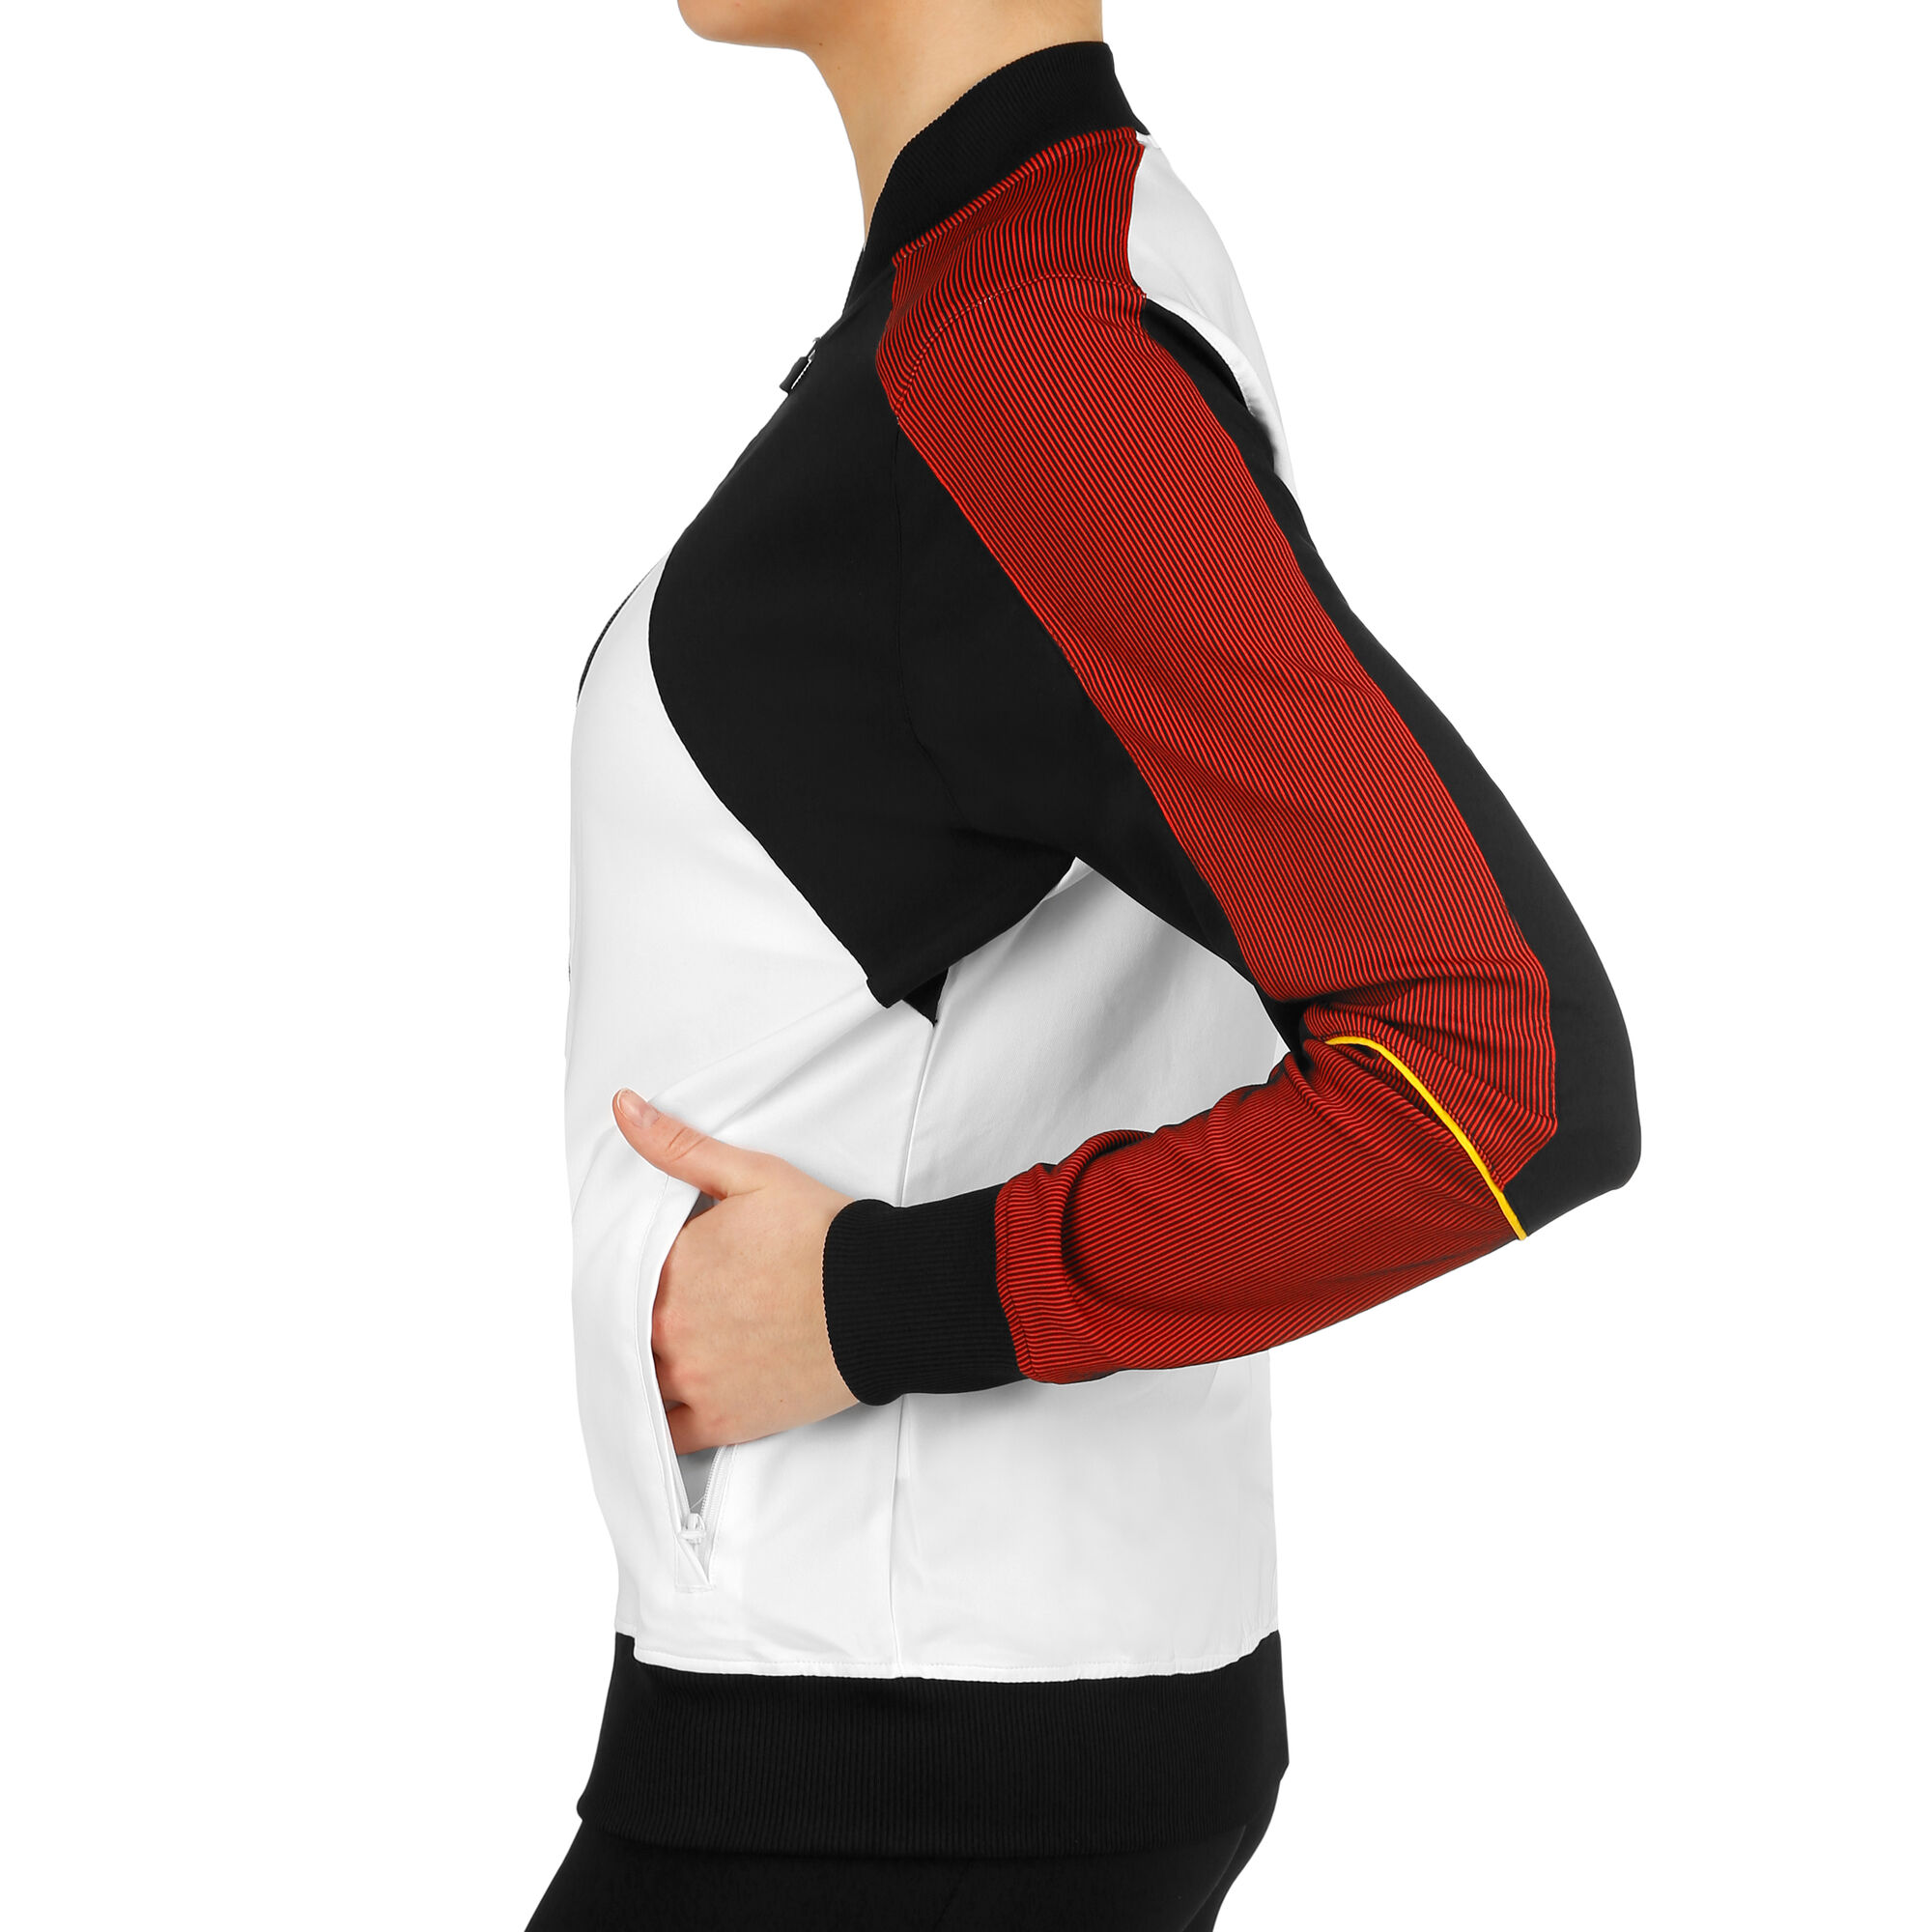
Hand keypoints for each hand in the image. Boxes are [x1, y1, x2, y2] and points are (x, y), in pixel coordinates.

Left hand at [614, 1089, 858, 1453]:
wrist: (882, 1298)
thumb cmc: (823, 1234)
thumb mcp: (750, 1176)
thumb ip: (678, 1147)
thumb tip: (622, 1107)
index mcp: (669, 1268)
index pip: (625, 1273)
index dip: (643, 1273)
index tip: (668, 1272)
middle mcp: (669, 1329)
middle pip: (630, 1329)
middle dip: (645, 1320)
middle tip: (678, 1312)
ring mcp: (693, 1380)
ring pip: (641, 1382)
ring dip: (647, 1370)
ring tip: (675, 1354)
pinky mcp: (723, 1421)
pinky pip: (669, 1435)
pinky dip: (663, 1424)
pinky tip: (673, 1406)